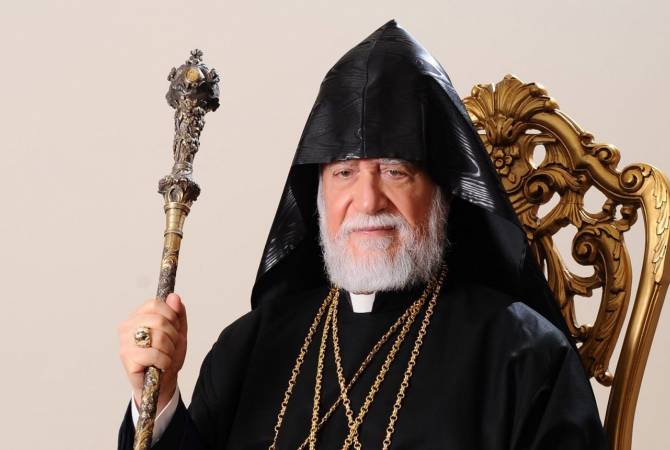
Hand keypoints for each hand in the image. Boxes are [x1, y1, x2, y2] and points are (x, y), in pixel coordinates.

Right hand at [118, 293, 186, 410]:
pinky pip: (153, 354)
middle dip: (173, 336)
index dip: (171, 315)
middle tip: (171, 346)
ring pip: (158, 337)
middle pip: (159, 320)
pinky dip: (164, 361)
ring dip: (169, 350)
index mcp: (138, 316)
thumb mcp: (178, 332)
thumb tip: (174, 297)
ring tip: (165, 356)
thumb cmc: (167, 355)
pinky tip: (161, 365)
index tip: (174, 328)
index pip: (155, 304)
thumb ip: (177, 313)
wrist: (162, 381)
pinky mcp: (127, 358)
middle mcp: (127, 326)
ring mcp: (125, 342)